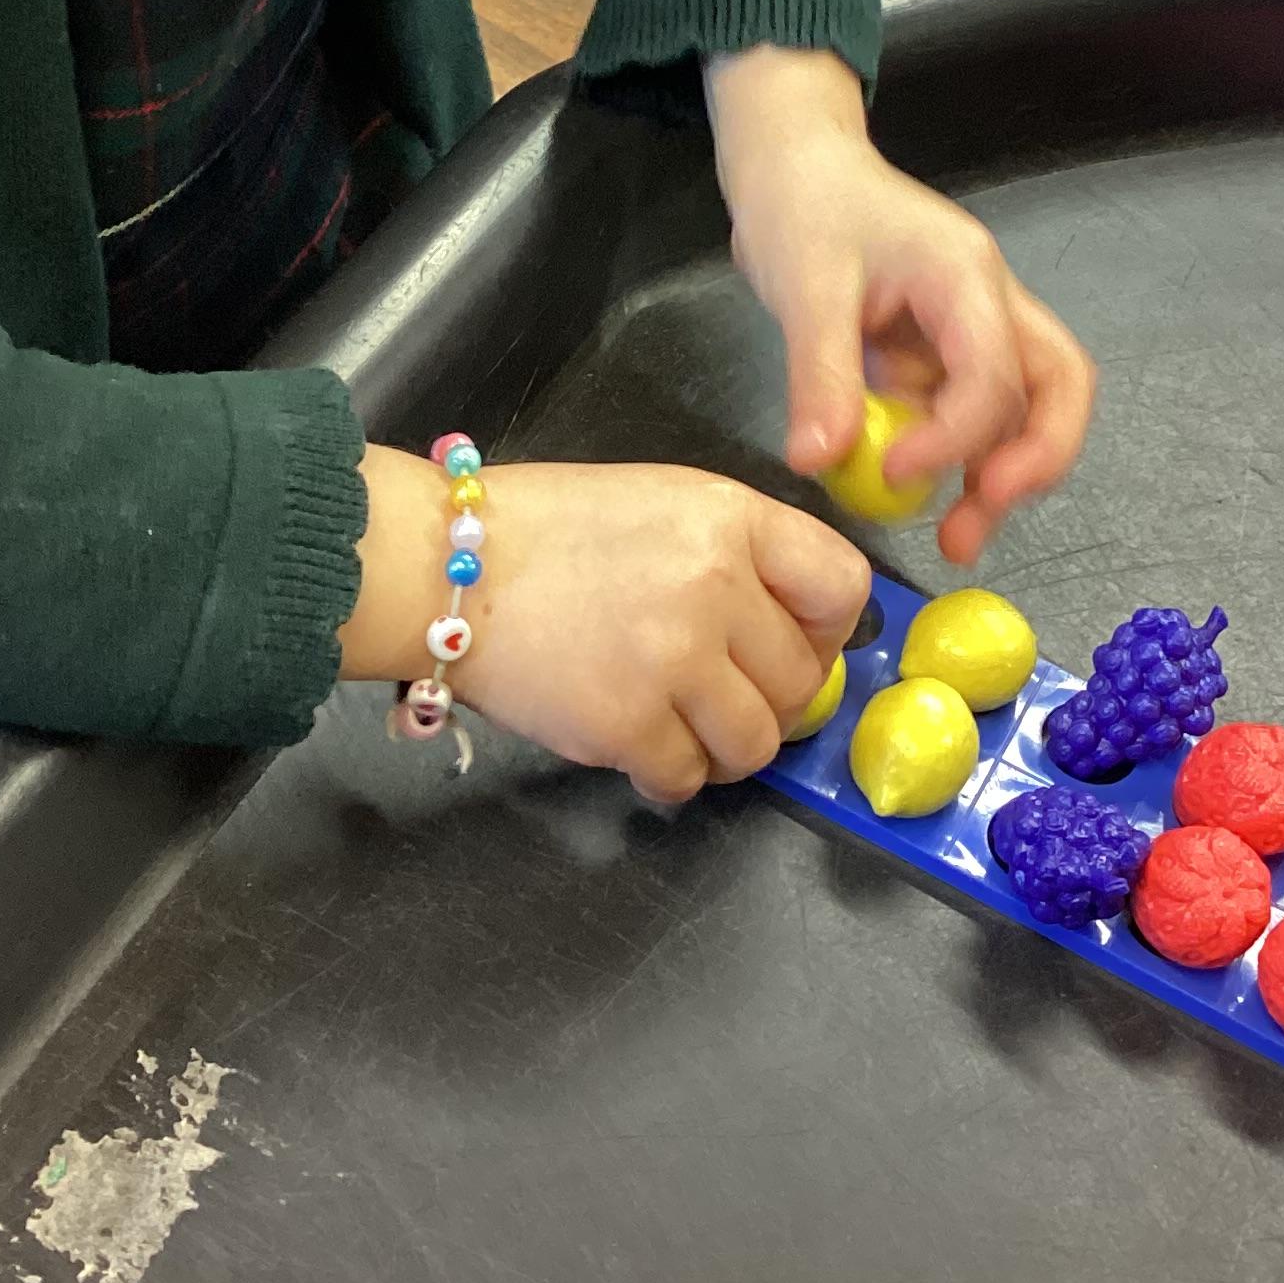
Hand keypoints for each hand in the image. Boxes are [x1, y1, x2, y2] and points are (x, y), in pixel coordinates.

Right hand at [344, 445, 867, 803]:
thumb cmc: (545, 530)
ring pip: (755, 744)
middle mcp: (714, 587)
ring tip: (680, 726)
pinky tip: (635, 744)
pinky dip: (668, 775)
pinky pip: (687, 778)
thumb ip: (735, 557)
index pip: (841, 586)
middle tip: (718, 694)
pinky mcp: (625, 725)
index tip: (794, 647)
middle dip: (765, 698)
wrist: (443, 565)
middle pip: (799, 681)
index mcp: (729, 519)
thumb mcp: (660, 504)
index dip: (826, 630)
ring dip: (723, 747)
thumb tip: (791, 633)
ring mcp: (673, 661)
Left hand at [706, 47, 1095, 564]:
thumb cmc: (805, 207)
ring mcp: (974, 329)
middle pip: (1058, 385)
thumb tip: (820, 461)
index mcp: (965, 274)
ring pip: (1027, 408)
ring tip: (957, 541)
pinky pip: (973, 413)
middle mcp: (989, 303)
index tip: (895, 472)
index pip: (995, 370)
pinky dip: (958, 459)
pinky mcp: (946, 353)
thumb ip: (820, 375)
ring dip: (1003, 474)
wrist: (795, 169)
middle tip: (982, 516)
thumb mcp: (803, 287)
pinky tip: (921, 497)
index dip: (957, 436)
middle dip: (1035, 460)